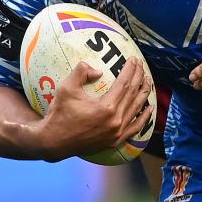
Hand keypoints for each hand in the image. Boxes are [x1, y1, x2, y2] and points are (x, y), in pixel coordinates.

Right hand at [36, 59, 152, 160]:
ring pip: (136, 110)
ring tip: (147, 81)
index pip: (124, 83)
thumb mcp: (66, 88)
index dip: (130, 69)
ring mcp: (116, 133)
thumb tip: (98, 70)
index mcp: (107, 108)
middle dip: (139, 77)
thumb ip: (81, 71)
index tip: (133, 59)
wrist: (53, 142)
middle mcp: (116, 121)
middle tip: (141, 65)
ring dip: (144, 94)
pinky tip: (148, 110)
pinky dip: (143, 118)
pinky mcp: (114, 141)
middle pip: (133, 94)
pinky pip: (134, 128)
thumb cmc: (59, 114)